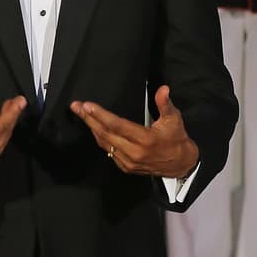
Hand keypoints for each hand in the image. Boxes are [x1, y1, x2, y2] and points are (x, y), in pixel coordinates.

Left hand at [71, 85, 198, 177]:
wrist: (180, 164)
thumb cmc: (176, 140)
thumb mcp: (174, 120)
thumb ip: (165, 104)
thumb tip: (162, 89)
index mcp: (145, 140)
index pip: (117, 125)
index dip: (100, 115)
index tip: (87, 106)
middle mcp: (134, 152)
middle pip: (105, 133)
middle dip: (88, 119)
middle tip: (76, 107)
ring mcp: (129, 161)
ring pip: (104, 143)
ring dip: (91, 128)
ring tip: (81, 114)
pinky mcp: (126, 167)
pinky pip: (108, 151)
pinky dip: (100, 139)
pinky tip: (94, 128)